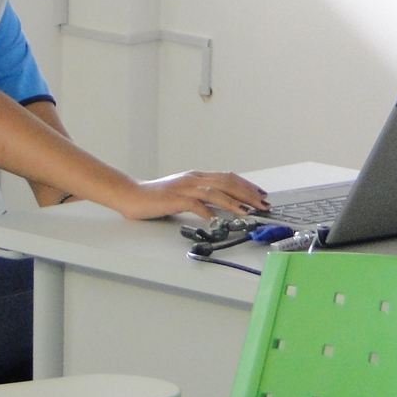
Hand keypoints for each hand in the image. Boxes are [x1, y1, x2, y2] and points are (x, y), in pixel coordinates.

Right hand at [119, 171, 270, 220]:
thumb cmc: (157, 197)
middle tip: (263, 203)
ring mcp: (185, 188)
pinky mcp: (175, 199)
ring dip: (234, 202)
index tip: (260, 194)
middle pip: (227, 183)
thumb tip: (221, 206)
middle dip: (247, 193)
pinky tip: (218, 219)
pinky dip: (208, 211)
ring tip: (248, 211)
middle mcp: (194, 179)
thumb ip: (201, 196)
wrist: (132, 195)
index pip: (228, 177)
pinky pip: (195, 204)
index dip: (246, 185)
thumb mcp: (184, 193)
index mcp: (197, 176)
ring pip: (215, 192)